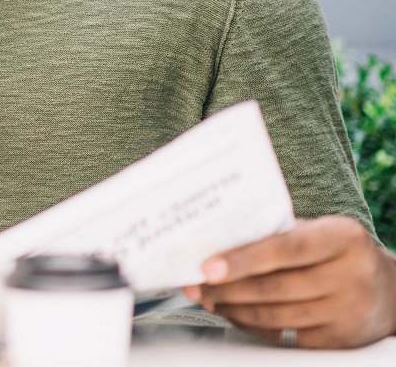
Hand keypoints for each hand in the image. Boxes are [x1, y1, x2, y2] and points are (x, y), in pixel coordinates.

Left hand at [182, 216, 395, 347]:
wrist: (389, 290)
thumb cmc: (339, 253)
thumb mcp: (320, 231)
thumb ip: (278, 234)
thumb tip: (217, 241)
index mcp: (342, 238)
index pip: (285, 248)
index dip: (243, 258)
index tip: (207, 266)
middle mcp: (351, 275)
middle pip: (275, 288)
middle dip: (227, 288)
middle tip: (195, 285)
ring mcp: (348, 311)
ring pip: (276, 316)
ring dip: (234, 309)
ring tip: (209, 298)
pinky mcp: (341, 339)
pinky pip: (286, 336)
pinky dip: (254, 326)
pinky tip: (235, 314)